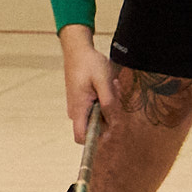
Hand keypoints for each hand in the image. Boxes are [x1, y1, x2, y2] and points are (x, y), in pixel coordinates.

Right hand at [58, 24, 116, 144]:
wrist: (78, 50)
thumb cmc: (89, 63)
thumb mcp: (103, 81)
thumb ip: (108, 102)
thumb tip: (112, 121)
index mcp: (79, 108)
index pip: (82, 137)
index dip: (95, 140)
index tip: (111, 131)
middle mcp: (76, 111)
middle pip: (95, 128)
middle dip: (110, 116)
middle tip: (115, 94)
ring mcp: (79, 107)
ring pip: (98, 118)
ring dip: (109, 106)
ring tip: (112, 86)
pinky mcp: (82, 102)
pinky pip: (96, 109)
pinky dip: (105, 101)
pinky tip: (108, 86)